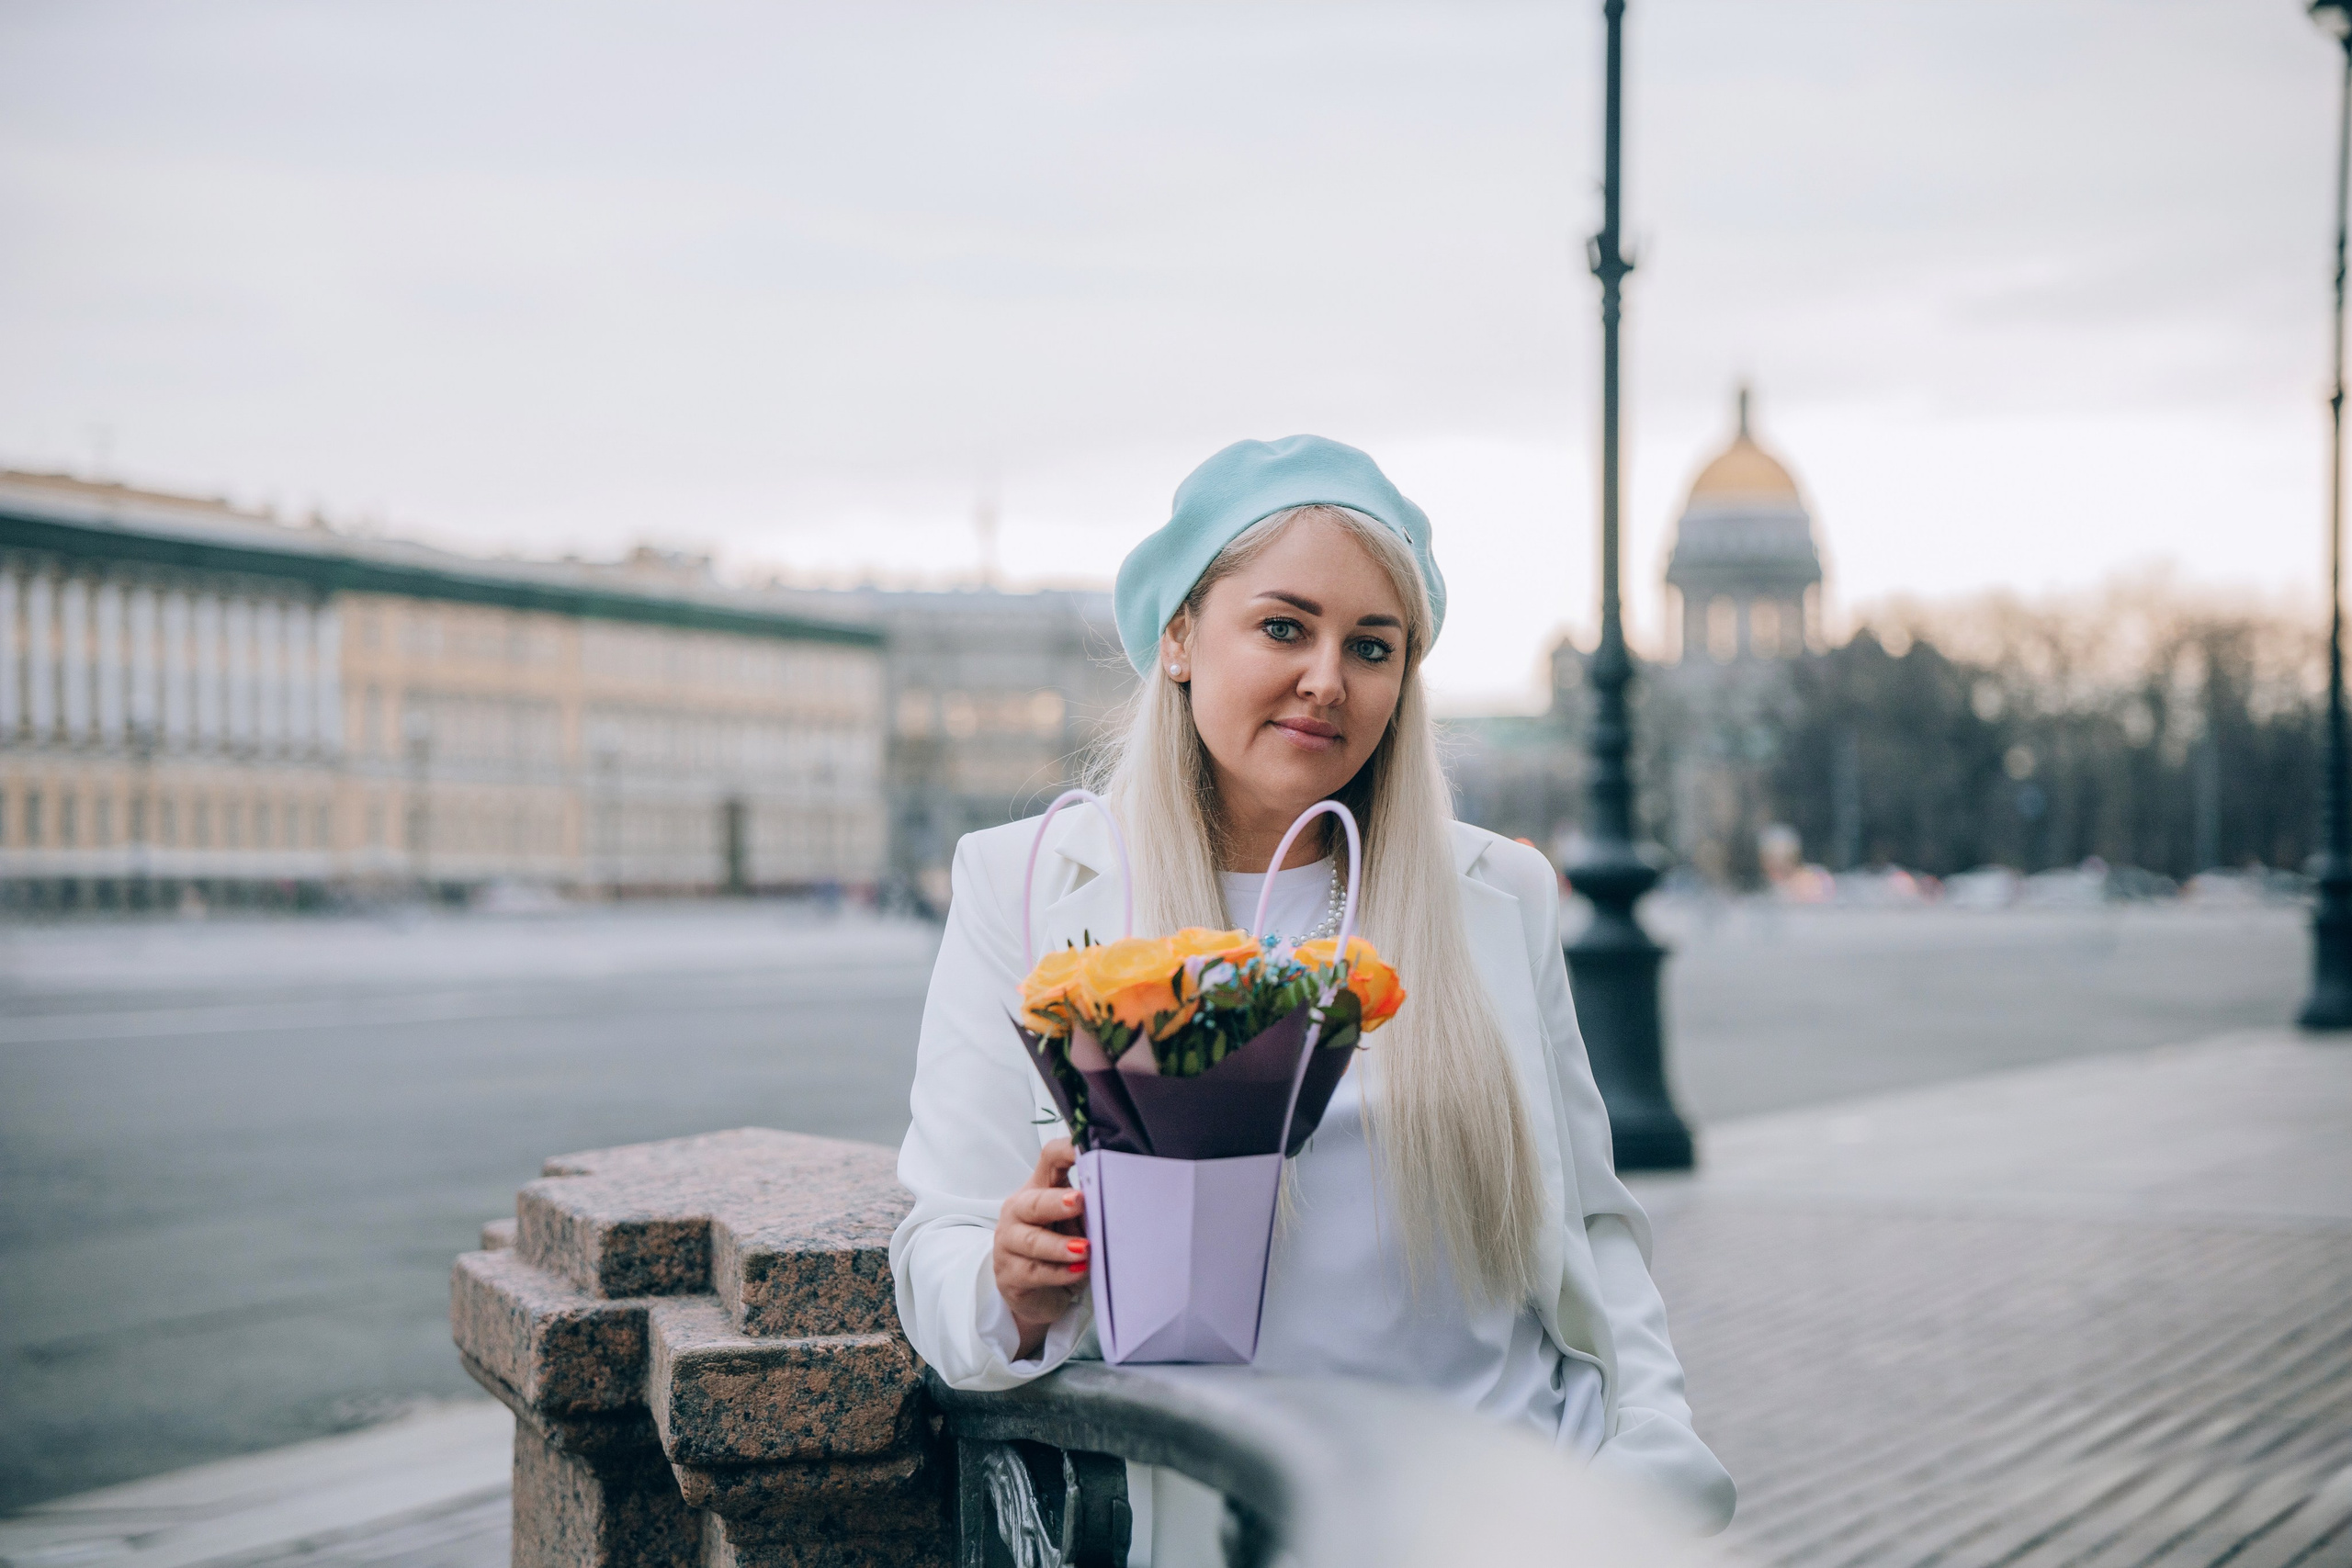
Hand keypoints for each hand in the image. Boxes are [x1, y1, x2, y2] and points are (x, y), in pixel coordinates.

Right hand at [993, 1138, 1087, 1360]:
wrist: (1038, 1296)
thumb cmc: (1061, 1251)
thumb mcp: (1077, 1225)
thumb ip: (1088, 1211)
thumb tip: (1115, 1202)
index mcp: (1039, 1189)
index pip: (1049, 1160)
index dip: (1066, 1150)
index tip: (1086, 1147)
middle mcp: (1018, 1211)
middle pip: (1034, 1202)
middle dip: (1057, 1202)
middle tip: (1080, 1202)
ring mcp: (1008, 1243)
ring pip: (1032, 1241)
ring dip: (1060, 1245)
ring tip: (1085, 1249)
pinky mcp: (1009, 1275)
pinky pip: (1034, 1272)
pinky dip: (1058, 1273)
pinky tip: (1078, 1271)